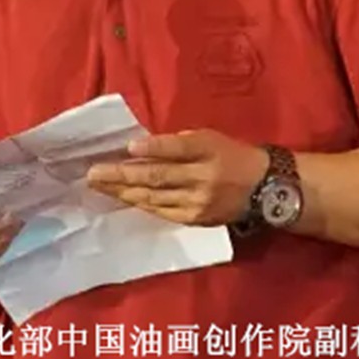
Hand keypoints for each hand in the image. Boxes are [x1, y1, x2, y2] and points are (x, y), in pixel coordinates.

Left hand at [86, 130, 268, 225]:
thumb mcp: (210, 138)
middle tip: (93, 173)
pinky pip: (161, 212)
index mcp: (209, 150)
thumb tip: (141, 149)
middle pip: (157, 176)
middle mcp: (203, 177)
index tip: (126, 147)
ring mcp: (198, 202)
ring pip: (154, 197)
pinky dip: (141, 203)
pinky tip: (123, 197)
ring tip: (99, 185)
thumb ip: (179, 144)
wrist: (264, 188)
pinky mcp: (196, 219)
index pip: (177, 148)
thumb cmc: (232, 155)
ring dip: (123, 191)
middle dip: (122, 174)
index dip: (151, 148)